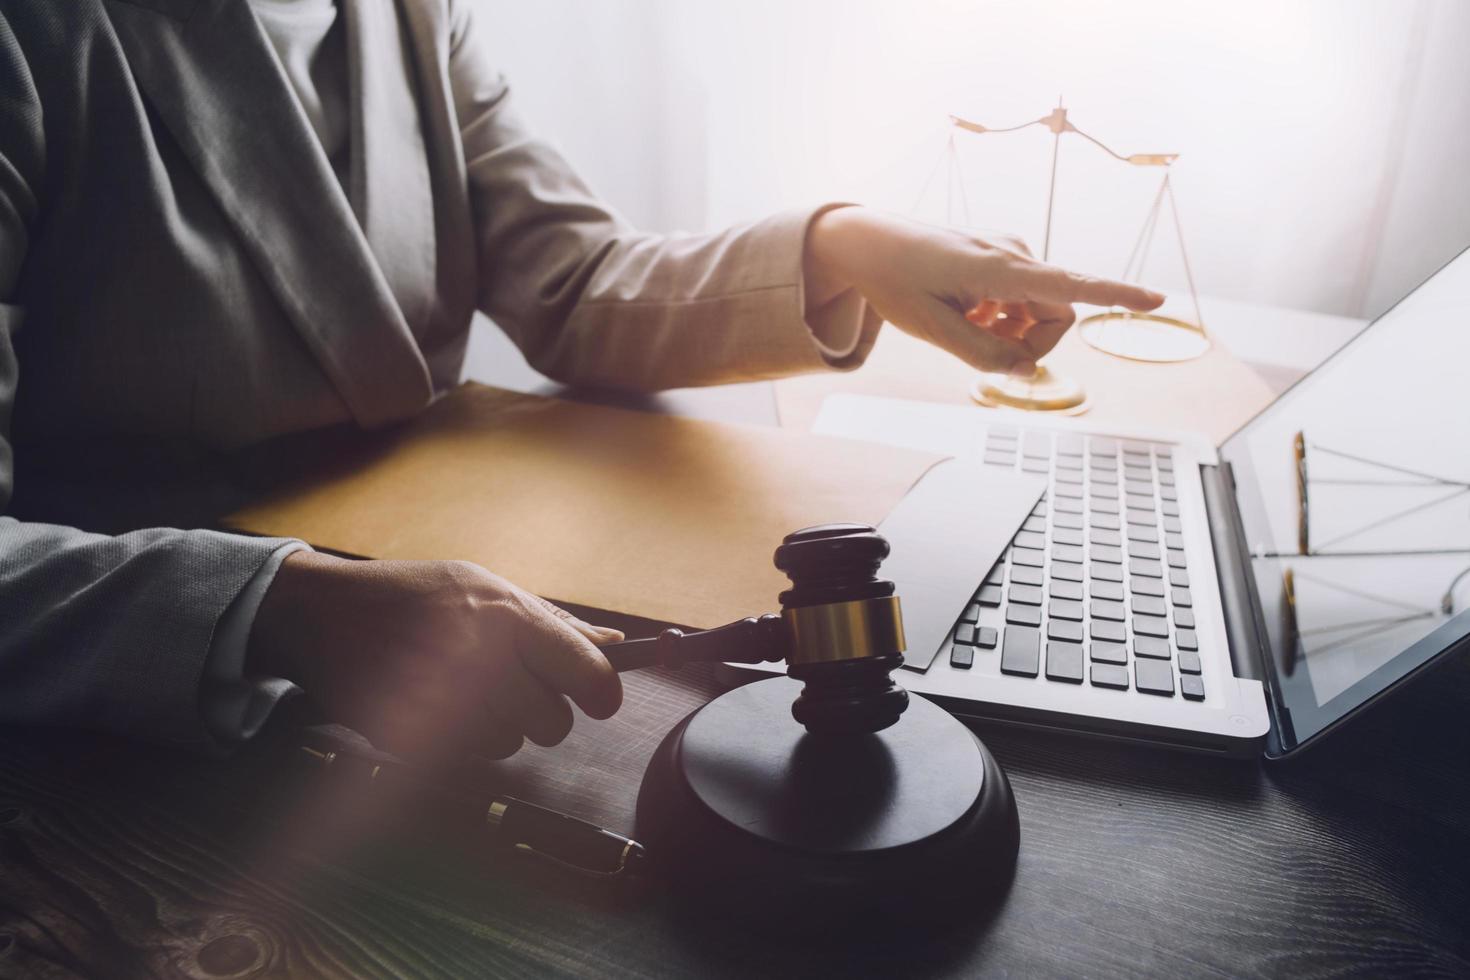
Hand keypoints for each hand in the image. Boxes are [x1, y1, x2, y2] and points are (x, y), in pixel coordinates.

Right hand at [248, 552, 623, 764]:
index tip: (600, 701)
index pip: (588, 673)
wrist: (322, 612)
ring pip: (510, 746)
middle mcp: (480, 659)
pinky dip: (456, 746)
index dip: (603, 694)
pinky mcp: (410, 738)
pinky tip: (432, 709)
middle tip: (504, 685)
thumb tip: (617, 647)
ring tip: (456, 688)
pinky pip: (466, 761)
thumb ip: (553, 623)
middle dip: (537, 712)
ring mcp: (443, 703)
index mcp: (508, 615)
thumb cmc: (415, 596)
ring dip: (494, 729)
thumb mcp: (486, 588)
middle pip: (552, 724)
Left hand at [803, 207, 1164, 375]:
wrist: (868, 242)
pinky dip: (1001, 316)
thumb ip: (982, 355)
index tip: (1158, 301)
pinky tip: (966, 310)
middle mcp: (1014, 254)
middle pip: (1057, 317)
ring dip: (1012, 331)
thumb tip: (1027, 372)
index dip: (1116, 296)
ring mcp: (1009, 254)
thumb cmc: (896, 281)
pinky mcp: (1001, 258)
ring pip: (1039, 311)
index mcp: (999, 269)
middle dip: (1030, 344)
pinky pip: (1021, 299)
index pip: (1070, 285)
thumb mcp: (932, 330)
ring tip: (965, 323)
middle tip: (981, 348)